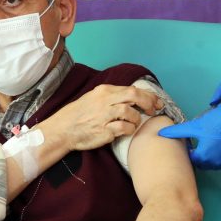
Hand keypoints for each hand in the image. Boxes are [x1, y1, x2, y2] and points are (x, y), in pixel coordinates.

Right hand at [45, 85, 162, 151]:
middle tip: (154, 110)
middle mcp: (105, 101)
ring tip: (134, 123)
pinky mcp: (104, 131)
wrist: (63, 129)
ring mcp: (104, 116)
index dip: (148, 96)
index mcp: (104, 91)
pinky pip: (124, 128)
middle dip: (149, 103)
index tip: (157, 102)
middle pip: (134, 96)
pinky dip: (130, 129)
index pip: (132, 89)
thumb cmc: (79, 114)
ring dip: (137, 119)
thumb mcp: (94, 98)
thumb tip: (133, 97)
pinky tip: (127, 130)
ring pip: (130, 112)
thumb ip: (112, 96)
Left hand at [157, 101, 220, 169]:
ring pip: (211, 159)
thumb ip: (179, 131)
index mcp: (204, 158)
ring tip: (208, 136)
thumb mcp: (197, 125)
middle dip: (197, 150)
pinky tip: (219, 138)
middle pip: (200, 160)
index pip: (189, 158)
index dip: (187, 148)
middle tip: (197, 137)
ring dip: (208, 150)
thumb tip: (163, 133)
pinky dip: (219, 150)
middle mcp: (215, 164)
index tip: (187, 139)